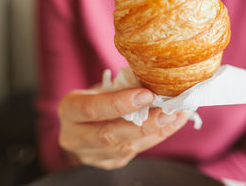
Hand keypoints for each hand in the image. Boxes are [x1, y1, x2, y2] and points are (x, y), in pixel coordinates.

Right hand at [58, 87, 187, 169]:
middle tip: (168, 110)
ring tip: (176, 115)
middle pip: (109, 135)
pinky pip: (133, 153)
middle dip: (143, 124)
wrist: (82, 123)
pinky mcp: (106, 163)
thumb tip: (153, 81)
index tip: (146, 95)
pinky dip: (155, 138)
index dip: (119, 103)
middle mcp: (74, 136)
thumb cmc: (96, 98)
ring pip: (124, 148)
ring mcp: (89, 154)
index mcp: (69, 109)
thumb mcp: (100, 88)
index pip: (92, 109)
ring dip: (155, 132)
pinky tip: (171, 124)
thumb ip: (120, 87)